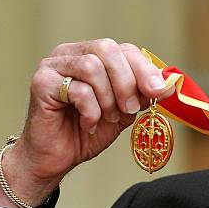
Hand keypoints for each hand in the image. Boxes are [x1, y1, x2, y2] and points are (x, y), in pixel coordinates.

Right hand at [0, 39, 172, 206]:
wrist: (56, 158)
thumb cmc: (87, 131)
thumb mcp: (123, 110)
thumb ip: (142, 94)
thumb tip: (168, 84)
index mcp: (92, 54)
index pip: (124, 49)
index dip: (144, 69)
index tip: (158, 91)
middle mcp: (70, 54)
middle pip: (107, 49)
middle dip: (126, 81)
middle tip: (130, 109)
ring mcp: (52, 66)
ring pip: (92, 67)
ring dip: (108, 98)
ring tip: (107, 118)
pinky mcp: (41, 83)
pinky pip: (77, 90)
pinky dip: (91, 111)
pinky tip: (89, 125)